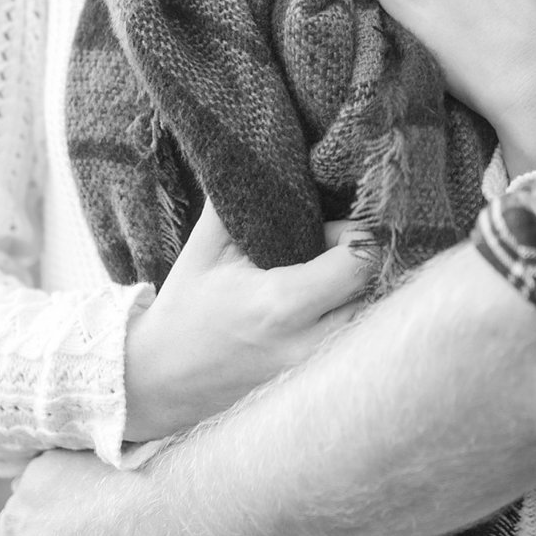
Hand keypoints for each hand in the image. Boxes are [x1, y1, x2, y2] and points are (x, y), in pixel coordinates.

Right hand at [123, 204, 371, 441]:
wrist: (158, 380)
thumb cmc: (186, 308)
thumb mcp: (205, 248)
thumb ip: (238, 200)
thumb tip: (265, 152)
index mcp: (281, 305)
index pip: (360, 262)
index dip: (360, 236)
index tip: (337, 228)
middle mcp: (307, 343)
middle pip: (378, 292)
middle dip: (367, 265)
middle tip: (337, 253)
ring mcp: (313, 370)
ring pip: (373, 321)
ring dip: (364, 294)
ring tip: (332, 279)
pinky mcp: (314, 383)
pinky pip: (356, 345)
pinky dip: (353, 320)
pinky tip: (331, 306)